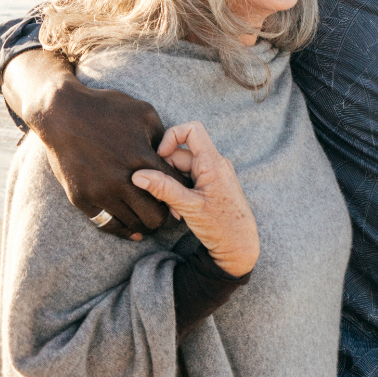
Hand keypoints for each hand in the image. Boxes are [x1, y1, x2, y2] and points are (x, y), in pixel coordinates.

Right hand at [3, 48, 170, 238]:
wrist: (62, 113)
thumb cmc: (106, 108)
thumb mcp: (144, 113)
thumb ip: (164, 138)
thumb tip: (174, 159)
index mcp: (141, 157)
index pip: (173, 187)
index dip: (181, 193)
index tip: (180, 194)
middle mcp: (121, 180)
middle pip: (155, 215)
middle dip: (164, 214)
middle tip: (163, 209)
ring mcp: (99, 192)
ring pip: (133, 224)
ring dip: (143, 223)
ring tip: (146, 216)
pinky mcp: (81, 198)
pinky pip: (107, 225)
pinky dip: (122, 228)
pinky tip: (130, 227)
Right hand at [132, 121, 258, 276]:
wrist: (239, 246)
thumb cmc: (221, 226)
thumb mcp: (188, 206)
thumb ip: (162, 188)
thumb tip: (138, 175)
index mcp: (213, 162)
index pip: (192, 129)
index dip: (171, 136)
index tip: (160, 156)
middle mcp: (214, 163)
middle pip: (180, 153)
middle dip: (166, 172)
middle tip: (162, 196)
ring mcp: (212, 174)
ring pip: (182, 169)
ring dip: (171, 185)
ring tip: (174, 208)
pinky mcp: (210, 185)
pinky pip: (188, 180)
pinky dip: (179, 191)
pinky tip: (179, 210)